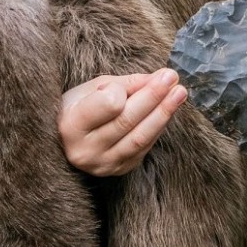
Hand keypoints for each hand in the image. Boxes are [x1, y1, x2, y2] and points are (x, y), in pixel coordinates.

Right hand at [58, 70, 185, 175]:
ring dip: (164, 113)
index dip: (126, 89)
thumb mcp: (92, 89)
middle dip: (154, 96)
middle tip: (172, 77)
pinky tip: (168, 110)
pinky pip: (144, 147)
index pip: (108, 105)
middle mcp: (84, 150)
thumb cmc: (79, 108)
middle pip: (127, 121)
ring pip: (140, 138)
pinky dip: (157, 127)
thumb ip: (125, 84)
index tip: (145, 77)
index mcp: (71, 125)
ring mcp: (102, 164)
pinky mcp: (119, 170)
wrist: (66, 141)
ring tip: (179, 93)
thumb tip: (158, 77)